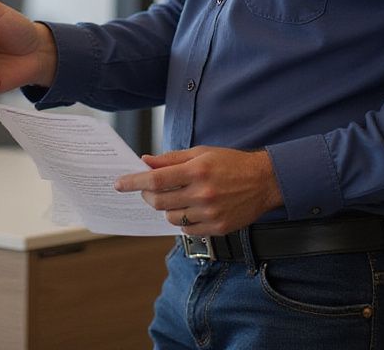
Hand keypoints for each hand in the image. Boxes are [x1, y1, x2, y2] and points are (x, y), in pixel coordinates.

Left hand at [114, 146, 283, 235]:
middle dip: (146, 195)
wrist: (264, 181)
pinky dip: (182, 220)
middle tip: (147, 189)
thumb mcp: (200, 153)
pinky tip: (188, 209)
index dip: (134, 182)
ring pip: (171, 218)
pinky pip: (187, 230)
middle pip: (159, 201)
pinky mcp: (218, 229)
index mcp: (196, 171)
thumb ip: (171, 159)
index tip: (119, 183)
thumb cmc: (230, 163)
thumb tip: (145, 161)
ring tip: (174, 197)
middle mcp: (202, 194)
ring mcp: (210, 214)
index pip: (155, 179)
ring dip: (165, 208)